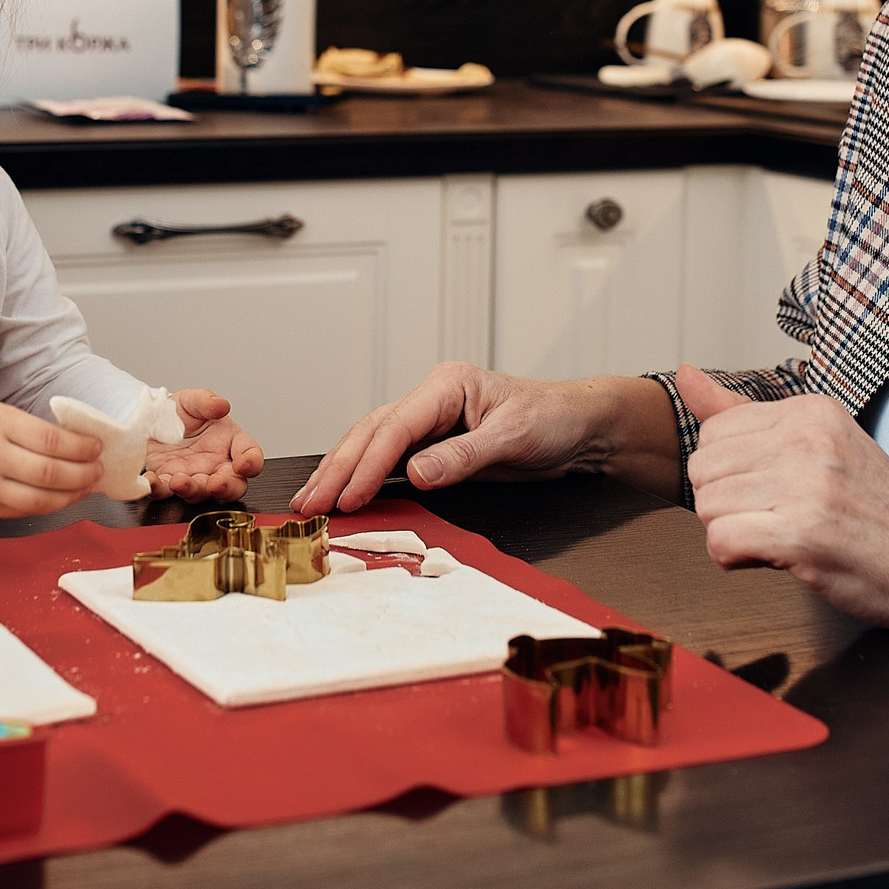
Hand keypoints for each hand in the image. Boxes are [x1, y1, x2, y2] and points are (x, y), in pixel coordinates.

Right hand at [0, 400, 101, 517]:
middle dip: (83, 474)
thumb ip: (34, 430)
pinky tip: (63, 497)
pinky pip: (25, 511)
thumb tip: (79, 447)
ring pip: (42, 500)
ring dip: (72, 495)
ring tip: (87, 485)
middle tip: (99, 469)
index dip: (81, 447)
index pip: (52, 441)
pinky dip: (49, 506)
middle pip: (51, 473)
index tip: (97, 447)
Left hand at [143, 389, 264, 500]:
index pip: (250, 454)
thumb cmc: (180, 412)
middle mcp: (215, 464)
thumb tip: (220, 404)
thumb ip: (206, 401)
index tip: (244, 464)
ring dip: (192, 491)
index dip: (252, 462)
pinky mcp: (167, 481)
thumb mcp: (193, 400)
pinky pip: (164, 491)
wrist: (149, 419)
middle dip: (226, 488)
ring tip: (179, 482)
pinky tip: (151, 481)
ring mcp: (192, 476)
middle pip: (233, 485)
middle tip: (216, 484)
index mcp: (229, 442)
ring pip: (200, 493)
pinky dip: (158, 489)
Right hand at [292, 362, 627, 515]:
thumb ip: (464, 456)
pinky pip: (388, 457)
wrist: (580, 427)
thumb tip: (415, 474)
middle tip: (308, 504)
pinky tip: (341, 492)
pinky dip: (361, 476)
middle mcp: (432, 398)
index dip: (368, 464)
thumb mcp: (514, 437)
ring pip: (371, 442)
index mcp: (447, 385)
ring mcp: (430, 421)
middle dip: (337, 469)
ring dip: (340, 472)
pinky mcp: (433, 444)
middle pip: (371, 432)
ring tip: (310, 500)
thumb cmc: (553, 420)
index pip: (395, 425)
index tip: (347, 496)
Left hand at [675, 364, 888, 631]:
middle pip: (703, 469)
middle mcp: (806, 438)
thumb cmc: (878, 510)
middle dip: (726, 504)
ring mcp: (806, 484)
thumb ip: (744, 415)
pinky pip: (721, 540)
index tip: (772, 491)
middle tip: (774, 519)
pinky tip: (771, 559)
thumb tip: (684, 375)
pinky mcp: (802, 533)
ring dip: (732, 532)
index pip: (714, 432)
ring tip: (779, 538)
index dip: (732, 473)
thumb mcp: (819, 443)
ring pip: (707, 506)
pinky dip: (735, 559)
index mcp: (810, 410)